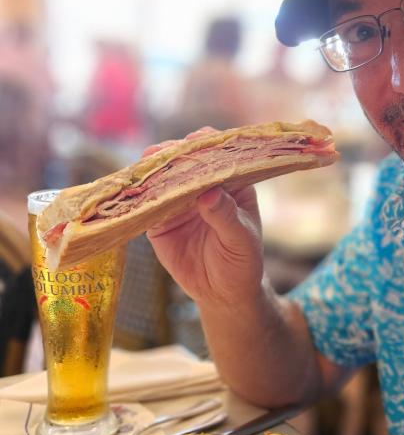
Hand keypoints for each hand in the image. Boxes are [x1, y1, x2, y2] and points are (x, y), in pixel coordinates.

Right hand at [143, 128, 263, 305]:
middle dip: (172, 154)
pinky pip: (146, 205)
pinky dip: (137, 198)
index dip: (206, 145)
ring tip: (144, 165)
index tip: (195, 141)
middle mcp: (204, 187)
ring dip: (151, 170)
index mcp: (232, 184)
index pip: (219, 155)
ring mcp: (179, 202)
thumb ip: (226, 216)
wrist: (223, 293)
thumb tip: (209, 193)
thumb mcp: (241, 239)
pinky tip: (129, 191)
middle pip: (185, 162)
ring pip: (162, 179)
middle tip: (161, 152)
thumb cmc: (242, 261)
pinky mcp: (159, 221)